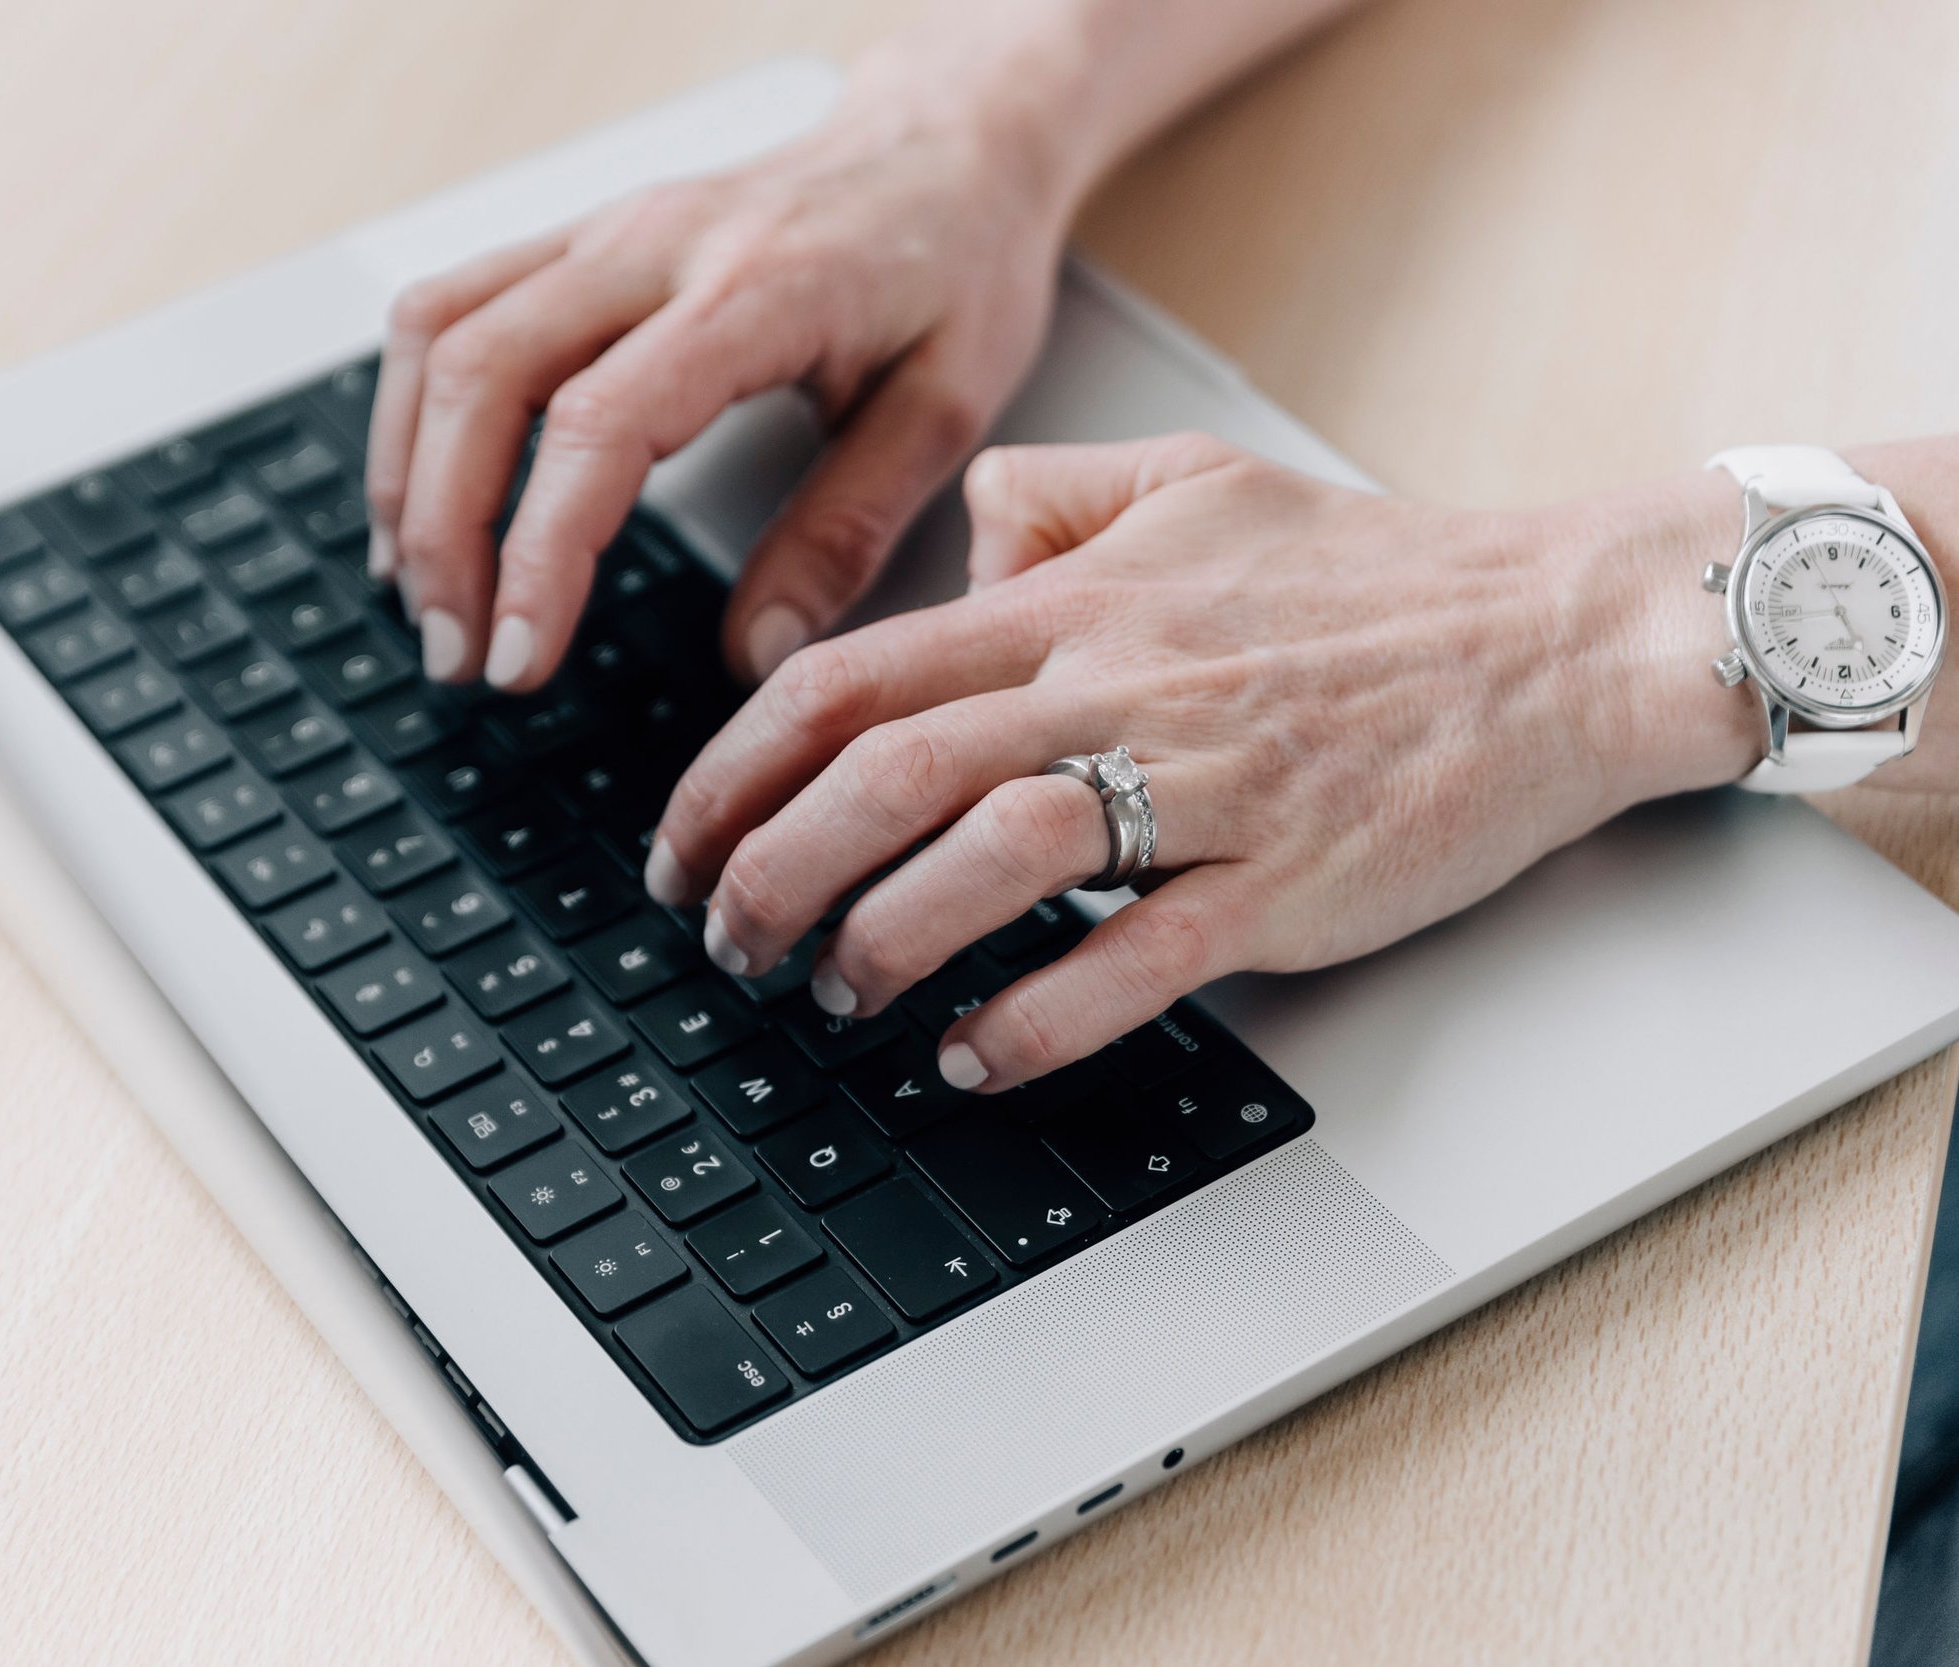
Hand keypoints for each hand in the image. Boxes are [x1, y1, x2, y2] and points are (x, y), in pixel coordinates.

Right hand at [364, 55, 1077, 691]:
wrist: (951, 142)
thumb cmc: (957, 264)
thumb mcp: (947, 410)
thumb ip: (847, 533)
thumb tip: (756, 656)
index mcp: (753, 289)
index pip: (597, 425)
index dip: (538, 553)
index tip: (519, 656)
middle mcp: (654, 244)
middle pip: (480, 375)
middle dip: (444, 533)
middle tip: (460, 657)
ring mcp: (600, 230)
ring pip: (436, 333)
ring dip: (407, 473)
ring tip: (425, 596)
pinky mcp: (576, 238)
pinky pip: (446, 307)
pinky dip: (412, 412)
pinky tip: (423, 499)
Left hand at [643, 435, 1764, 1089]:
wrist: (1563, 632)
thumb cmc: (1380, 572)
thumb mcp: (1196, 479)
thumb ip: (1054, 496)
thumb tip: (959, 544)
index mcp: (1075, 602)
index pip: (851, 678)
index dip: (734, 768)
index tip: (683, 842)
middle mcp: (1114, 685)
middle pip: (889, 771)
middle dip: (771, 864)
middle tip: (723, 939)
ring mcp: (1201, 784)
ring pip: (991, 855)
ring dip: (883, 937)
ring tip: (832, 992)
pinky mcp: (1281, 879)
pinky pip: (1134, 958)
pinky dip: (1036, 1016)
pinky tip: (973, 1055)